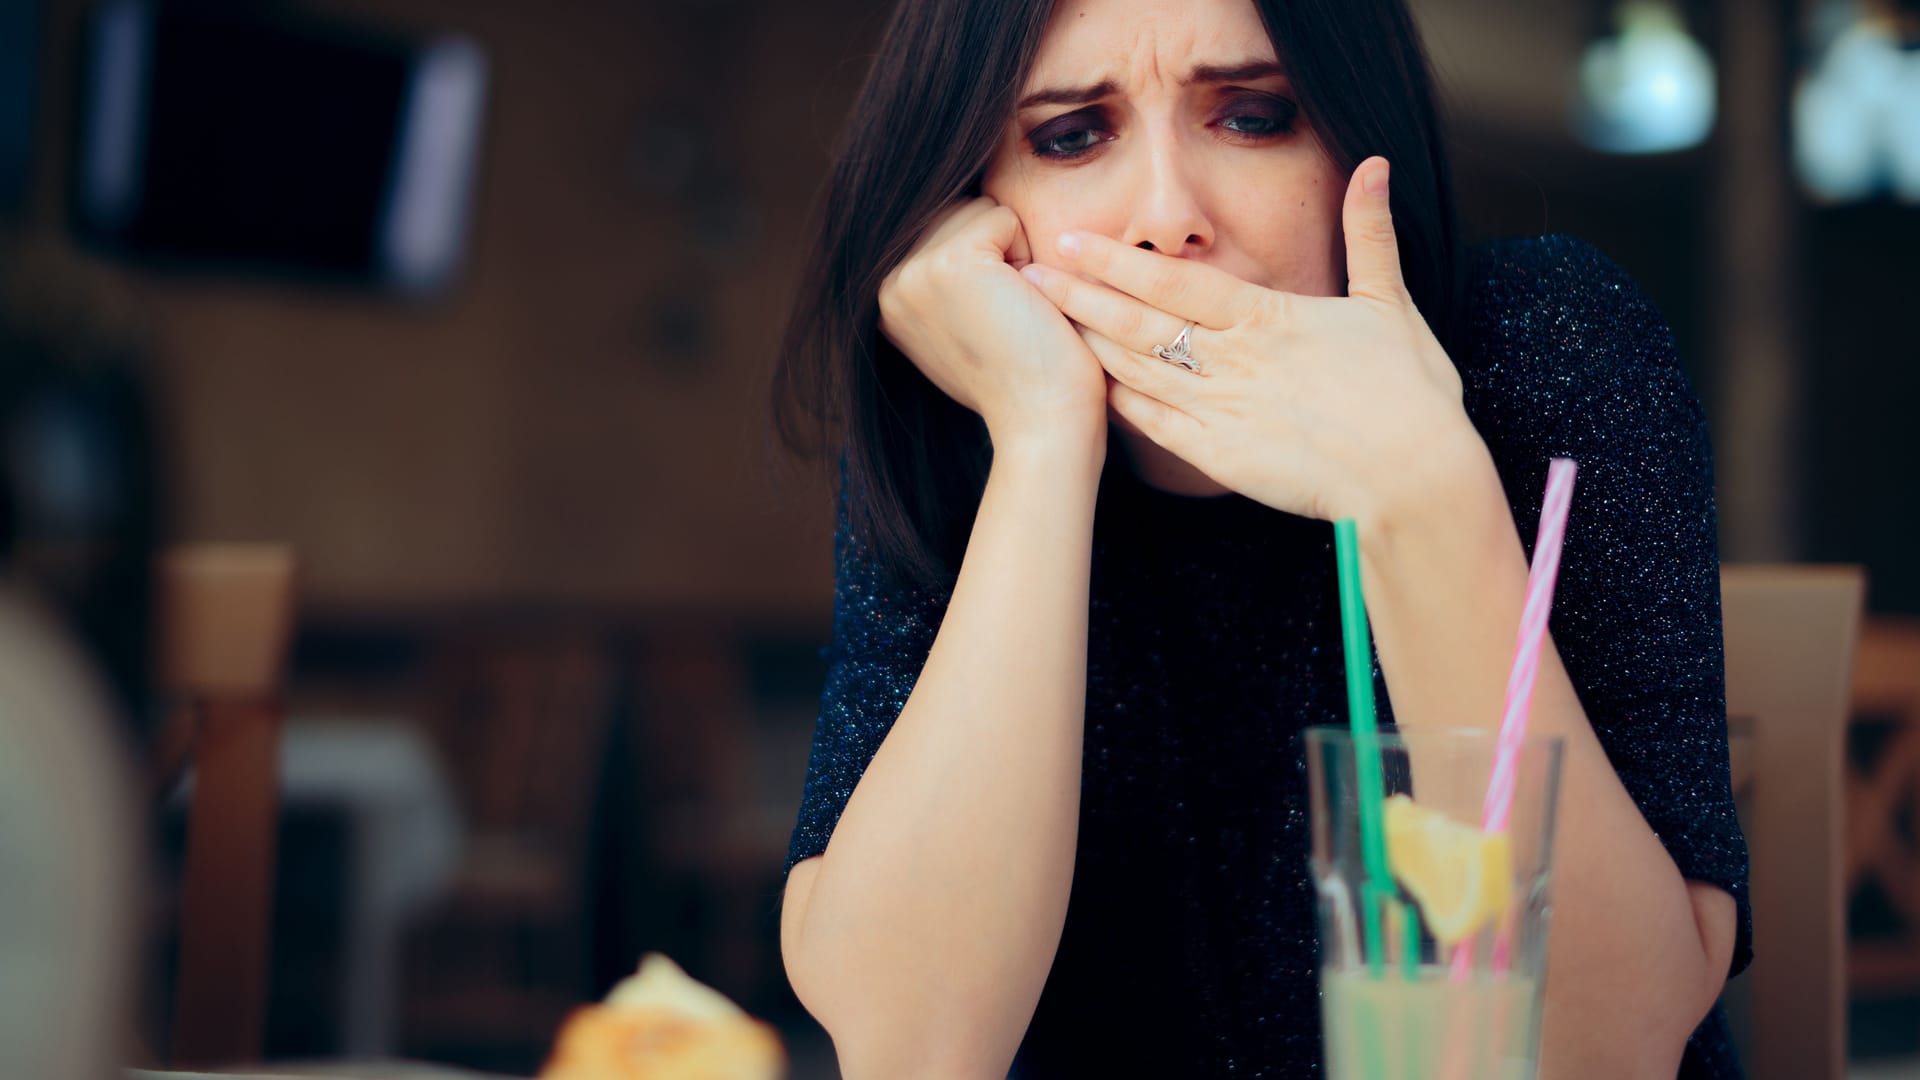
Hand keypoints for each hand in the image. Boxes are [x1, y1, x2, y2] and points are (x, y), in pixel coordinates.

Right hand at [878, 197, 1108, 451]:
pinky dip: (1028, 253)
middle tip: (1007, 316)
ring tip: (1014, 309)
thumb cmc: (1024, 378)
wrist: (1043, 421)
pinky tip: (1024, 302)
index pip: (943, 228)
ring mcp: (914, 273)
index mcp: (887, 299)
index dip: (987, 264)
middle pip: (959, 211)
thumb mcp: (965, 325)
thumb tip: (954, 221)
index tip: (991, 322)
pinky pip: (1003, 218)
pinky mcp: (949, 264)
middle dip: (997, 251)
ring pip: (980, 210)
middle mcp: (888, 284)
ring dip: (1013, 251)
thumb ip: (946, 282)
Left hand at [1019, 157, 1475, 524]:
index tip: (1072, 241)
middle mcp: (1235, 361)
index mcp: (1269, 318)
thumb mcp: (1392, 306)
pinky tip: (1087, 386)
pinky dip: (1120, 403)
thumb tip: (1375, 166)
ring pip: (1140, 369)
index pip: (1176, 280)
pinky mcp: (1221, 458)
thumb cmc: (1410, 396)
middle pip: (1141, 320)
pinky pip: (1157, 425)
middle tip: (1028, 275)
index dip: (1117, 261)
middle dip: (1080, 295)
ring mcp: (1223, 411)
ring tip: (1041, 323)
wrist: (1415, 480)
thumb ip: (1370, 235)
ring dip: (1088, 343)